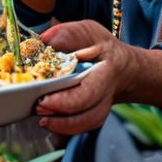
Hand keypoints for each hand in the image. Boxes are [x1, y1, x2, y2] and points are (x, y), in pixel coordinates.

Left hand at [33, 20, 134, 135]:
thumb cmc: (104, 50)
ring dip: (61, 126)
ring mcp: (101, 109)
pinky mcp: (93, 116)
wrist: (124, 69)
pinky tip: (50, 122)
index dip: (64, 101)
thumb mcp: (90, 33)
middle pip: (86, 116)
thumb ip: (69, 34)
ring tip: (42, 118)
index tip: (44, 99)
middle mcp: (105, 96)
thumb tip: (46, 39)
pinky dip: (65, 129)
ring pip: (84, 125)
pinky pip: (81, 128)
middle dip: (60, 118)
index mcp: (105, 73)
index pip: (86, 94)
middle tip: (38, 108)